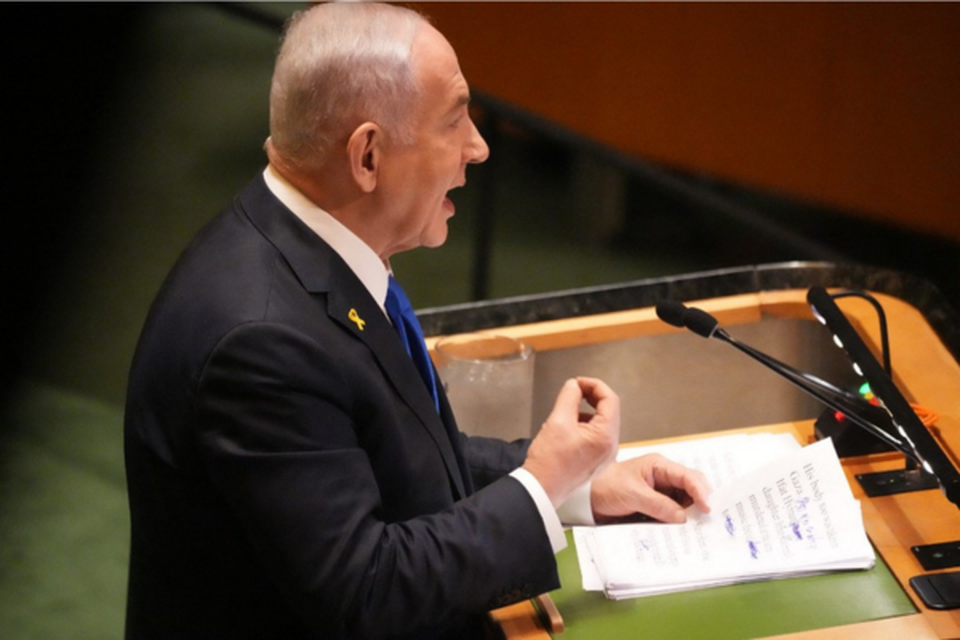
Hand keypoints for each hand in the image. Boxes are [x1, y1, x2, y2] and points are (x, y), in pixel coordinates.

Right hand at [522, 377, 619, 506]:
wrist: (541, 488)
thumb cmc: (549, 463)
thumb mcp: (558, 420)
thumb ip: (569, 396)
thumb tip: (574, 386)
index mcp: (606, 436)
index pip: (610, 399)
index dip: (594, 385)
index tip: (578, 382)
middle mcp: (610, 447)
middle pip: (608, 410)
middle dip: (591, 397)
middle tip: (573, 391)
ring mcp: (604, 455)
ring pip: (601, 422)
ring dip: (586, 411)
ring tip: (566, 411)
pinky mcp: (596, 460)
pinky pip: (596, 435)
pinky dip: (584, 425)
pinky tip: (568, 427)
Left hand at [590, 454, 711, 523]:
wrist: (587, 500)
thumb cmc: (606, 487)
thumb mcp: (632, 494)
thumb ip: (658, 505)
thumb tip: (682, 518)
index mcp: (659, 466)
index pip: (688, 476)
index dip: (701, 491)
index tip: (707, 509)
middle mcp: (663, 478)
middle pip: (692, 489)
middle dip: (700, 503)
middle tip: (706, 521)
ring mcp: (661, 493)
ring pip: (685, 504)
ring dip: (690, 515)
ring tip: (697, 529)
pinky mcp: (657, 507)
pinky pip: (674, 514)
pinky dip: (679, 523)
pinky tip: (683, 532)